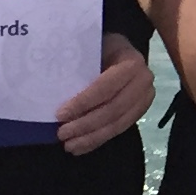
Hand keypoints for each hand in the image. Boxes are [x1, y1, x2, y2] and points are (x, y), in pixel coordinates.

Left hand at [57, 37, 156, 155]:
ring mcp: (145, 99)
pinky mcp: (140, 112)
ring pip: (116, 124)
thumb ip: (80, 64)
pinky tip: (80, 147)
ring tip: (69, 145)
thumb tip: (50, 83)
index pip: (105, 87)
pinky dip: (98, 140)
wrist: (122, 50)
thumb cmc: (102, 46)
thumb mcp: (93, 47)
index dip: (83, 103)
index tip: (60, 114)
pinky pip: (119, 130)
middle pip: (112, 110)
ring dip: (90, 137)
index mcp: (131, 62)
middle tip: (61, 133)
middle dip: (85, 125)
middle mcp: (143, 82)